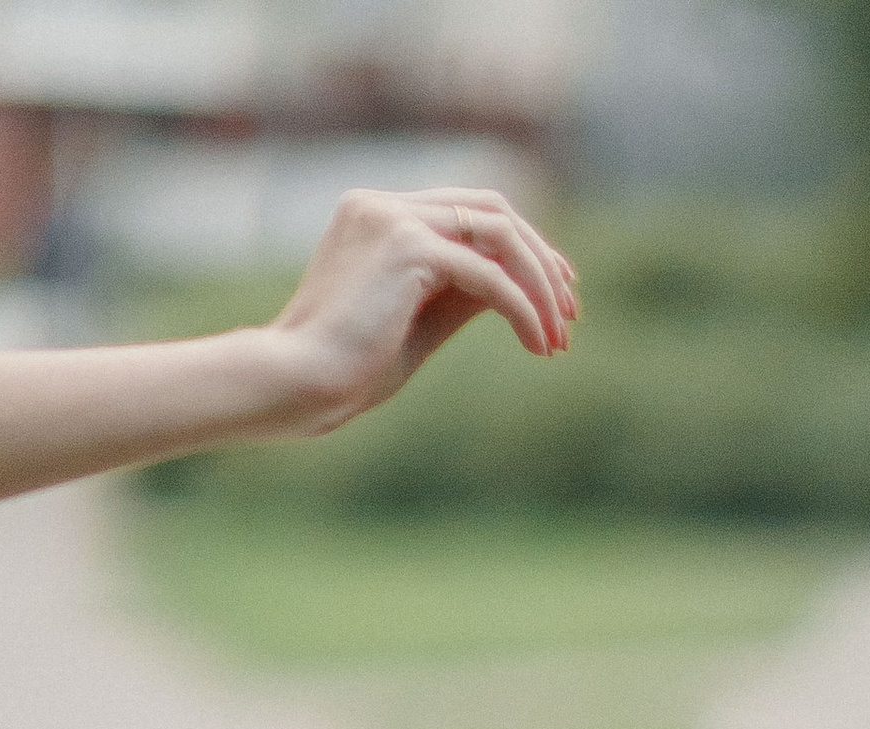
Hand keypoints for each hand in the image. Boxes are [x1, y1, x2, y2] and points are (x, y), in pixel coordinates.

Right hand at [254, 188, 577, 434]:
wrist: (297, 383)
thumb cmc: (348, 369)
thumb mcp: (419, 323)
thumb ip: (461, 293)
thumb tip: (518, 287)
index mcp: (378, 214)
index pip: (469, 211)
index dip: (522, 248)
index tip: (555, 296)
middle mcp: (384, 204)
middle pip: (492, 210)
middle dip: (542, 261)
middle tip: (571, 314)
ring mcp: (394, 218)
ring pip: (500, 233)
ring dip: (541, 285)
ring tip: (561, 337)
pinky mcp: (408, 248)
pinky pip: (491, 276)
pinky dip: (524, 310)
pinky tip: (539, 345)